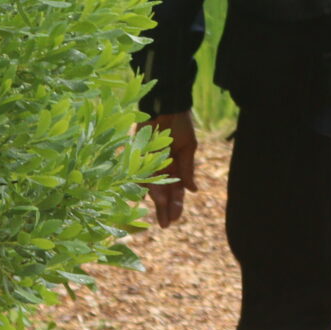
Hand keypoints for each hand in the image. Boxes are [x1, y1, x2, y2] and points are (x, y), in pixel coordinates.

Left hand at [142, 111, 196, 227]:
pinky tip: (141, 198)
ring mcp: (149, 163)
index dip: (176, 205)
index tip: (175, 219)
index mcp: (177, 166)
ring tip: (158, 216)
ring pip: (151, 187)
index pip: (177, 190)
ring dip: (155, 202)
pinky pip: (137, 174)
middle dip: (165, 209)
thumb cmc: (180, 124)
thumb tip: (193, 191)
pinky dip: (139, 186)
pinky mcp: (137, 156)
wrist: (165, 105)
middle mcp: (162, 167)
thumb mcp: (188, 147)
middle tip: (165, 225)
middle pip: (164, 192)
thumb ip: (188, 169)